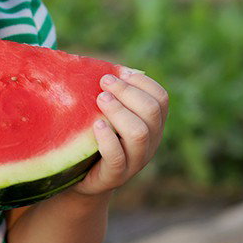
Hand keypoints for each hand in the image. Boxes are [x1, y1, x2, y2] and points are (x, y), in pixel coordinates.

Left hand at [72, 70, 167, 196]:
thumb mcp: (106, 111)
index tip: (120, 73)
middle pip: (152, 112)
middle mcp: (150, 142)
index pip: (161, 98)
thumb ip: (112, 91)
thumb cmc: (94, 133)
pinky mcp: (115, 176)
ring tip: (100, 99)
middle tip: (104, 82)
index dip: (142, 82)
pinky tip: (95, 125)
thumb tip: (106, 66)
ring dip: (119, 111)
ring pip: (139, 133)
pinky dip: (107, 138)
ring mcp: (135, 161)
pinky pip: (117, 157)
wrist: (81, 176)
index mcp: (153, 123)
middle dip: (127, 92)